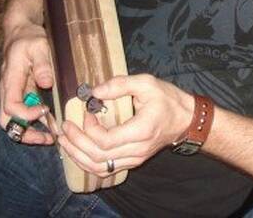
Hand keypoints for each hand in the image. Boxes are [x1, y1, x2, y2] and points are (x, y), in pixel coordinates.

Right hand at [0, 21, 54, 144]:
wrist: (21, 31)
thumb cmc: (29, 38)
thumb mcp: (39, 46)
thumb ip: (42, 64)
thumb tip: (47, 83)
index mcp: (10, 80)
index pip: (11, 107)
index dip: (26, 114)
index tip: (45, 110)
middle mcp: (9, 90)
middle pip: (7, 121)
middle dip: (25, 134)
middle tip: (47, 138)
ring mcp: (14, 93)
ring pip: (15, 120)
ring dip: (31, 131)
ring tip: (52, 137)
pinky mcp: (22, 93)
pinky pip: (24, 112)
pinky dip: (35, 121)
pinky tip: (51, 123)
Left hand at [57, 74, 192, 177]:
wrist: (186, 119)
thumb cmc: (168, 99)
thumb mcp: (147, 83)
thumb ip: (120, 84)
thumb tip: (94, 91)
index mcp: (141, 131)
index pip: (106, 141)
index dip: (90, 129)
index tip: (87, 112)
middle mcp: (137, 150)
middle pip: (98, 157)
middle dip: (76, 143)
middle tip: (65, 128)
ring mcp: (135, 159)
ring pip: (99, 167)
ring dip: (78, 156)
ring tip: (65, 141)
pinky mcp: (132, 161)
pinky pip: (106, 170)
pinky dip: (88, 163)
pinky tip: (78, 152)